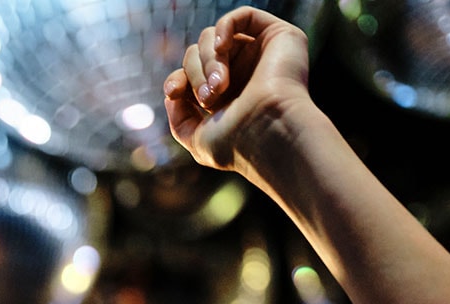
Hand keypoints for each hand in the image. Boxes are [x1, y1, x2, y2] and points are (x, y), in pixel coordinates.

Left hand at [163, 7, 313, 172]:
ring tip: (219, 87)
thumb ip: (180, 119)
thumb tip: (173, 94)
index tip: (174, 91)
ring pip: (213, 37)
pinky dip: (224, 27)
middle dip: (195, 74)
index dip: (176, 79)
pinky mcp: (277, 36)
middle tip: (208, 98)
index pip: (189, 75)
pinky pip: (242, 15)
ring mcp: (260, 54)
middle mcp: (243, 73)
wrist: (271, 133)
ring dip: (208, 60)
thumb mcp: (197, 140)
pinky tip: (222, 47)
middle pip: (197, 53)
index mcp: (226, 97)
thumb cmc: (238, 142)